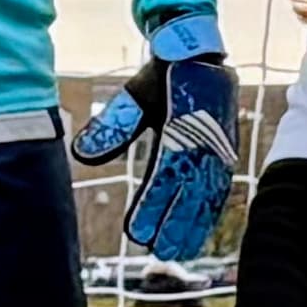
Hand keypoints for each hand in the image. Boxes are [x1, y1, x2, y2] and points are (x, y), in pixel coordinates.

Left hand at [70, 16, 237, 261]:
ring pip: (206, 195)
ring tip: (178, 252)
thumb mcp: (134, 97)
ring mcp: (220, 149)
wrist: (199, 52)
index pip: (164, 177)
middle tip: (160, 254)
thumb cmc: (163, 77)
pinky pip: (218, 187)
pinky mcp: (225, 152)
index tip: (137, 233)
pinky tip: (197, 232)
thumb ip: (112, 127)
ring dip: (193, 225)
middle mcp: (206, 143)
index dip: (152, 207)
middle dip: (174, 225)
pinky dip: (208, 212)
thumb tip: (80, 154)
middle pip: (188, 193)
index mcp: (183, 129)